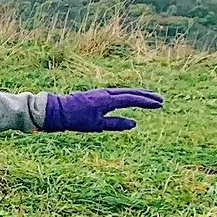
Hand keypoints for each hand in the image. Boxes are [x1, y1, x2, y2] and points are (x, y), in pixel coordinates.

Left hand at [43, 87, 162, 131]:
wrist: (55, 110)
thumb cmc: (75, 119)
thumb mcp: (97, 125)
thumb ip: (116, 124)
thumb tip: (134, 123)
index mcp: (108, 100)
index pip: (132, 99)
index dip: (146, 102)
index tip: (160, 104)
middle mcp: (106, 93)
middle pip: (130, 92)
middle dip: (145, 96)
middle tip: (160, 99)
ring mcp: (100, 93)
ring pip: (123, 91)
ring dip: (137, 94)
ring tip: (149, 97)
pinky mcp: (96, 96)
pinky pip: (116, 94)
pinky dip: (127, 95)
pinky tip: (128, 99)